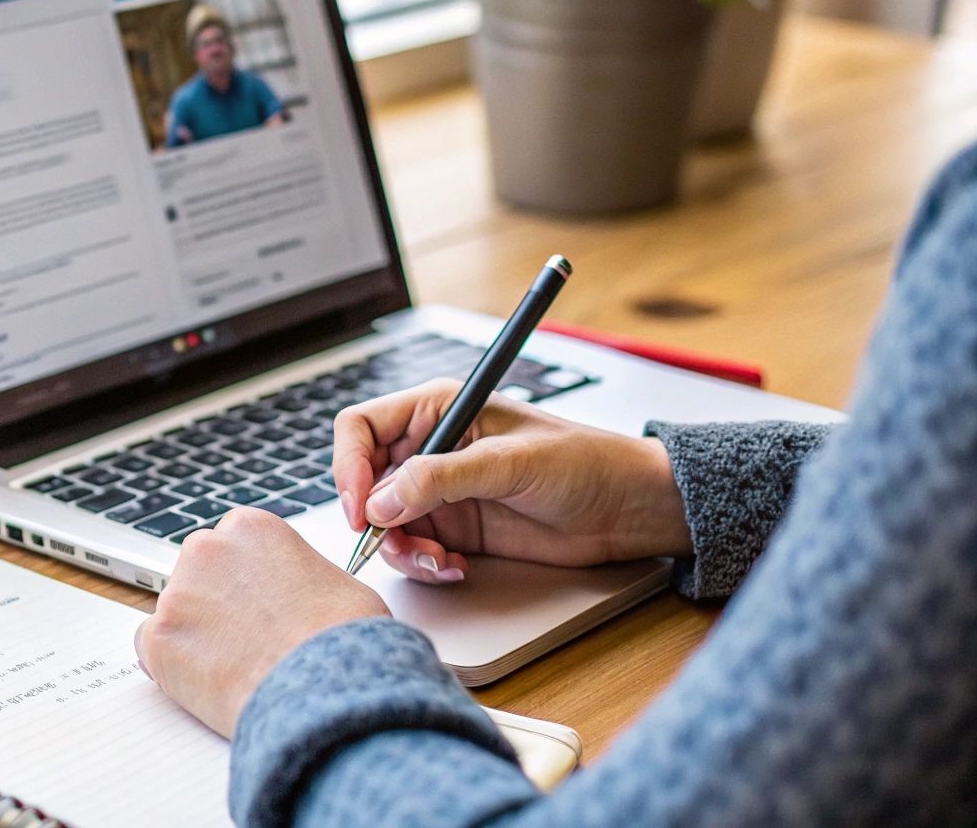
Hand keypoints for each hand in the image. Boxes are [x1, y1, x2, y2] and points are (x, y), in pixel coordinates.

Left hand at [135, 508, 388, 736]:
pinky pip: (153, 651)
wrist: (324, 688)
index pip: (228, 547)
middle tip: (243, 639)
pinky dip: (173, 669)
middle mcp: (207, 549)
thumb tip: (296, 593)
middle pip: (196, 575)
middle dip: (214, 604)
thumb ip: (297, 574)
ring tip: (236, 667)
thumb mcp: (335, 582)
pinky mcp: (157, 638)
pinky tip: (210, 683)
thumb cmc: (342, 640)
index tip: (252, 604)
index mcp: (250, 527)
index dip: (242, 582)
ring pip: (175, 614)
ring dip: (196, 636)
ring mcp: (176, 593)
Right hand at [332, 379, 689, 583]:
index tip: (360, 506)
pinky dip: (425, 564)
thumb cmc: (584, 462)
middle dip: (373, 518)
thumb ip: (442, 478)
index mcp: (438, 409)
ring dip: (402, 549)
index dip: (349, 466)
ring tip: (438, 560)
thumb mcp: (509, 463)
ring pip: (386, 523)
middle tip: (393, 543)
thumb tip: (383, 501)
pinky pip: (415, 549)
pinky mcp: (456, 528)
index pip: (361, 428)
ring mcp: (441, 492)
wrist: (627, 510)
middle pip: (365, 481)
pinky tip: (456, 567)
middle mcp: (431, 448)